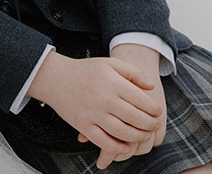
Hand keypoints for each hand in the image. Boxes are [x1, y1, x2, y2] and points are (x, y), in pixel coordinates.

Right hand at [29, 53, 161, 168]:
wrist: (54, 77)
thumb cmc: (84, 70)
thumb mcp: (110, 63)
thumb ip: (133, 72)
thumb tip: (151, 87)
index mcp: (113, 83)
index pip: (143, 101)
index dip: (155, 110)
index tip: (157, 112)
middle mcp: (104, 99)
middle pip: (136, 119)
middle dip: (150, 125)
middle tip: (153, 125)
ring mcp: (93, 114)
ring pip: (124, 133)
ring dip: (138, 137)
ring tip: (142, 134)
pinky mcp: (83, 125)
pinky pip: (105, 142)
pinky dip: (118, 148)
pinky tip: (125, 146)